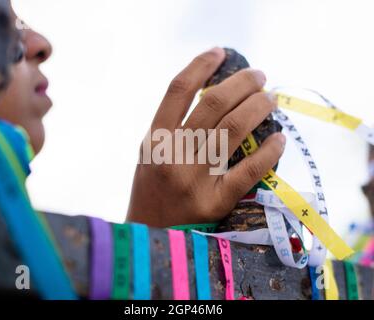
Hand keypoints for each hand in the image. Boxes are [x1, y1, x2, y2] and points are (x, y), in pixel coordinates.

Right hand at [126, 47, 285, 227]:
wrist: (151, 234)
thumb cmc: (152, 191)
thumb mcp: (151, 155)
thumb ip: (172, 128)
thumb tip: (212, 97)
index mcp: (154, 140)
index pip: (178, 90)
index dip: (200, 65)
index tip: (220, 52)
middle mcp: (173, 155)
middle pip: (214, 104)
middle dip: (242, 83)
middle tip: (259, 76)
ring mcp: (194, 178)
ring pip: (234, 129)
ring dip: (258, 107)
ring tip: (271, 98)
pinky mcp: (215, 201)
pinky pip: (249, 170)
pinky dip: (269, 151)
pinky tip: (280, 138)